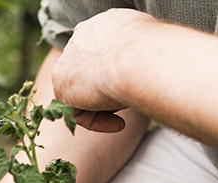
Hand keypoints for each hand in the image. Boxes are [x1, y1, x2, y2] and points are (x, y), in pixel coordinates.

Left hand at [51, 9, 155, 131]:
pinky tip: (120, 124)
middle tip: (129, 101)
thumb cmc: (156, 53)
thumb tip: (148, 70)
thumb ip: (140, 56)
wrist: (139, 58)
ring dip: (105, 106)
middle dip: (107, 91)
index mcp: (105, 25)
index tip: (133, 86)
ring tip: (128, 107)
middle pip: (90, 73)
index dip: (116, 75)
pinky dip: (97, 122)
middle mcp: (82, 36)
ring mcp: (68, 58)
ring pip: (83, 92)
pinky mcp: (61, 82)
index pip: (103, 53)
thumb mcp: (152, 48)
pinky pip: (76, 110)